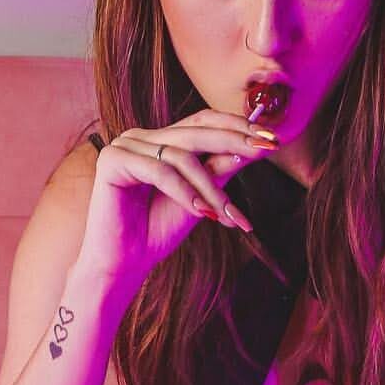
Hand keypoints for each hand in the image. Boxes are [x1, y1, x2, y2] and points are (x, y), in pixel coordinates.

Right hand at [78, 107, 279, 304]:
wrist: (124, 263)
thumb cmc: (158, 230)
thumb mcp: (201, 198)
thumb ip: (220, 171)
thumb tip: (253, 149)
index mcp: (161, 140)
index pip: (204, 121)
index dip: (238, 126)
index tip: (272, 140)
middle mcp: (142, 136)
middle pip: (196, 130)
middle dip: (235, 141)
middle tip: (265, 150)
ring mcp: (125, 145)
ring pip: (181, 156)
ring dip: (210, 187)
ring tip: (227, 216)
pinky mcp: (112, 160)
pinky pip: (159, 171)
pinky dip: (183, 192)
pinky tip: (200, 213)